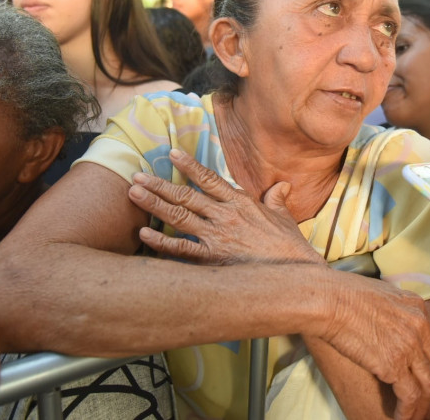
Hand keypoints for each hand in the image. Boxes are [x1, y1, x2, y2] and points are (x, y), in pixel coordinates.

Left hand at [127, 149, 324, 265]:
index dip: (189, 165)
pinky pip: (181, 249)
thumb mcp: (284, 218)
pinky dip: (161, 241)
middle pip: (186, 195)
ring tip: (133, 193)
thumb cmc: (290, 248)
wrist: (296, 276)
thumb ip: (277, 199)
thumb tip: (281, 186)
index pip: (210, 179)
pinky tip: (144, 234)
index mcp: (240, 202)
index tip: (172, 153)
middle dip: (159, 184)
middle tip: (136, 175)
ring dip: (154, 204)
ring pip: (179, 216)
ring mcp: (217, 237)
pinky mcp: (213, 260)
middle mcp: (225, 216)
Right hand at [321, 271, 429, 419]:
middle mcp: (419, 326)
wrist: (326, 299)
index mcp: (416, 307)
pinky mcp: (394, 364)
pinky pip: (411, 397)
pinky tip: (399, 418)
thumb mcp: (377, 292)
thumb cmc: (338, 292)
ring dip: (424, 407)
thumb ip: (389, 307)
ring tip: (413, 417)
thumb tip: (383, 316)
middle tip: (423, 404)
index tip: (421, 378)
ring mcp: (409, 345)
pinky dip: (408, 412)